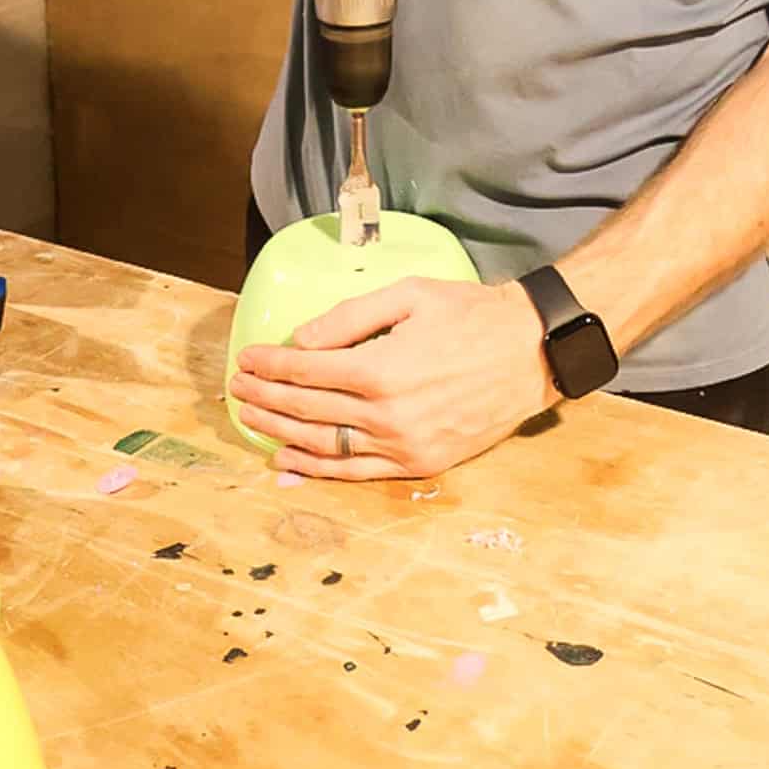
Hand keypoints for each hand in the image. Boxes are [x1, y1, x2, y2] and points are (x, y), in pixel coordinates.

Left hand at [230, 278, 557, 479]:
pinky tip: (289, 461)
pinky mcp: (421, 464)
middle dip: (266, 398)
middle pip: (307, 410)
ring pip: (325, 446)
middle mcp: (388, 415)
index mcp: (382, 369)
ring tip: (253, 421)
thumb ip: (350, 318)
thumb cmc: (471, 315)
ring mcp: (404, 446)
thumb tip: (300, 341)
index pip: (306, 371)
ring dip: (281, 434)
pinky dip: (317, 470)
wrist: (530, 352)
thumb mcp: (409, 295)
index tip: (247, 360)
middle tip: (238, 389)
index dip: (270, 366)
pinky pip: (357, 473)